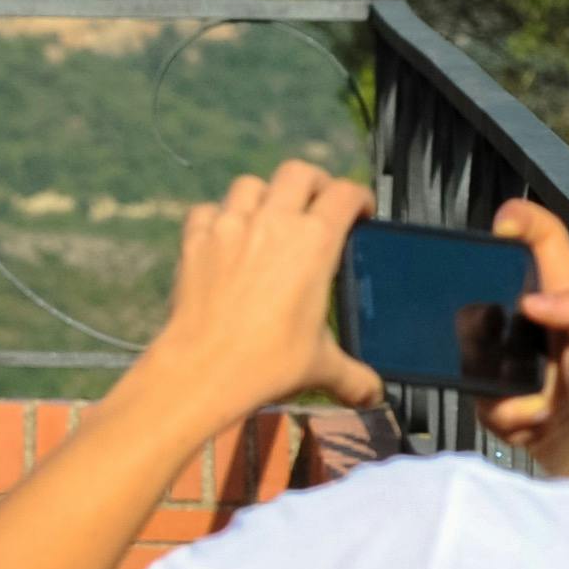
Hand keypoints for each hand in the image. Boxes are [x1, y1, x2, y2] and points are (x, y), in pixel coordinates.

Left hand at [141, 160, 382, 422]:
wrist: (202, 368)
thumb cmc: (270, 363)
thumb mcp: (323, 367)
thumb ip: (355, 377)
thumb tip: (374, 396)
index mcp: (314, 241)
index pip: (344, 194)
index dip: (358, 197)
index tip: (362, 212)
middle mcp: (272, 222)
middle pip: (297, 172)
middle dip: (313, 182)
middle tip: (318, 203)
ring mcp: (229, 226)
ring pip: (249, 184)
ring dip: (264, 194)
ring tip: (270, 217)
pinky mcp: (194, 240)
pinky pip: (207, 210)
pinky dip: (218, 216)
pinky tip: (224, 236)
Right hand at [480, 198, 568, 442]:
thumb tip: (533, 301)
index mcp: (568, 300)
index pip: (546, 242)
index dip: (524, 219)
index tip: (502, 222)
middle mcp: (538, 325)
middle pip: (489, 298)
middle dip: (488, 332)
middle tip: (520, 367)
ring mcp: (516, 362)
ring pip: (476, 357)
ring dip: (504, 391)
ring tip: (541, 410)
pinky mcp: (502, 399)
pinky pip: (481, 400)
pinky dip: (506, 419)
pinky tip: (533, 426)